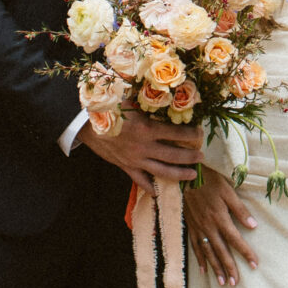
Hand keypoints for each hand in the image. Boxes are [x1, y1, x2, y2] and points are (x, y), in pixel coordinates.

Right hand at [85, 111, 202, 192]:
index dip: (191, 134)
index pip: (176, 132)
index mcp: (147, 128)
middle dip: (190, 157)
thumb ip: (149, 102)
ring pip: (162, 171)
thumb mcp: (131, 100)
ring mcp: (135, 160)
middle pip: (173, 155)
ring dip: (179, 174)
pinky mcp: (126, 167)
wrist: (85, 124)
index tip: (200, 133)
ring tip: (192, 175)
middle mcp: (144, 147)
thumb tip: (168, 95)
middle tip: (201, 157)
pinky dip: (150, 188)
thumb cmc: (109, 108)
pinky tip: (160, 192)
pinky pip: (140, 181)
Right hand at [185, 169, 260, 287]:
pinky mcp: (190, 227)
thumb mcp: (228, 191)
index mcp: (220, 218)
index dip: (246, 253)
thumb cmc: (209, 180)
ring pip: (208, 253)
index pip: (236, 240)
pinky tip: (204, 271)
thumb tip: (253, 226)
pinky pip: (195, 247)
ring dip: (216, 268)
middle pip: (221, 251)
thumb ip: (240, 210)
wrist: (185, 176)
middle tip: (236, 283)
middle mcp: (208, 227)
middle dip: (229, 268)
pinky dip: (200, 260)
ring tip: (223, 282)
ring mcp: (198, 228)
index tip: (255, 264)